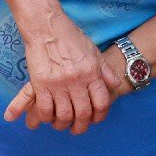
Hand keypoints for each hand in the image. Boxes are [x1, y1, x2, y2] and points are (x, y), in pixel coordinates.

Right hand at [3, 22, 117, 133]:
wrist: (47, 27)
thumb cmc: (71, 37)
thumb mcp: (93, 51)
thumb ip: (105, 70)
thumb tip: (115, 84)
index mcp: (92, 73)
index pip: (101, 102)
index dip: (100, 115)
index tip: (95, 119)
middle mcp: (77, 81)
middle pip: (83, 113)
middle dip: (81, 126)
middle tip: (77, 129)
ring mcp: (58, 84)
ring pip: (63, 115)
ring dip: (63, 124)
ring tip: (62, 125)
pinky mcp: (40, 84)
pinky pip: (44, 109)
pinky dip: (46, 117)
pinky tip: (47, 116)